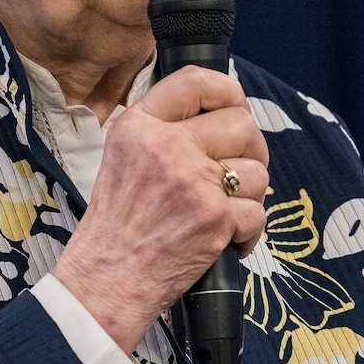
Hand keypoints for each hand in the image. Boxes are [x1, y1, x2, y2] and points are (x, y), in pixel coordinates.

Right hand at [50, 66, 268, 352]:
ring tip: (221, 214)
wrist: (105, 282)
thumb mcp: (122, 159)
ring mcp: (194, 181)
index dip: (228, 91)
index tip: (235, 109)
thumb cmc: (115, 228)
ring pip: (257, 170)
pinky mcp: (215, 217)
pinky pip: (258, 212)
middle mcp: (167, 146)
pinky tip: (224, 242)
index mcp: (140, 126)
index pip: (195, 81)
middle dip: (251, 150)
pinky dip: (248, 233)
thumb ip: (161, 132)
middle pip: (242, 123)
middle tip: (235, 175)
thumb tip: (218, 116)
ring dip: (248, 196)